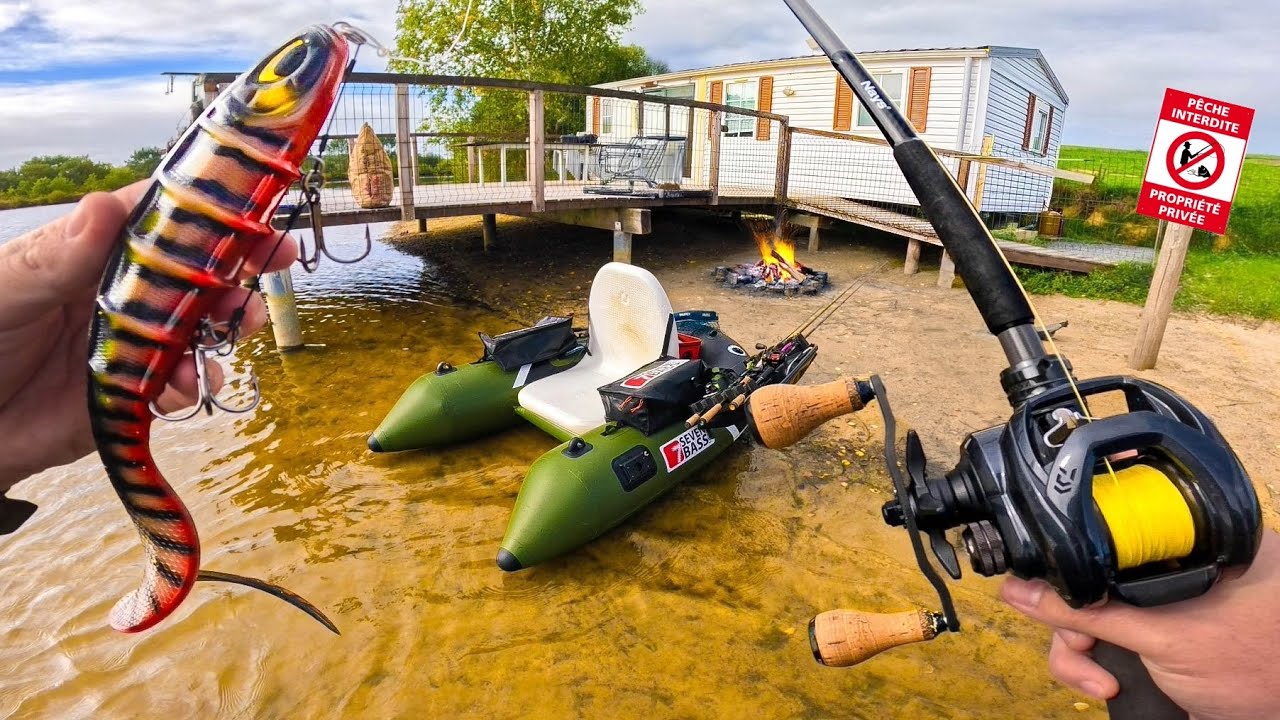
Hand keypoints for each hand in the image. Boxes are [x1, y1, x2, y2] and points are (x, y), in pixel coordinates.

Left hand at [0, 181, 297, 490]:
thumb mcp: (4, 291)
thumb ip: (55, 257)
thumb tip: (105, 205)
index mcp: (89, 256)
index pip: (155, 218)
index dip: (205, 207)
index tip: (249, 201)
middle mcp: (120, 295)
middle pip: (194, 270)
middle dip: (239, 262)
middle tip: (277, 258)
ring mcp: (133, 344)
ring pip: (199, 326)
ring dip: (229, 322)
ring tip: (241, 323)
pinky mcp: (136, 394)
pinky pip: (180, 386)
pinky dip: (194, 384)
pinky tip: (186, 386)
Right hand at [1001, 529, 1279, 719]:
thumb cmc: (1260, 670)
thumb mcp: (1161, 638)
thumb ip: (1088, 614)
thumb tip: (1023, 590)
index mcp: (1183, 545)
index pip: (1104, 539)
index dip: (1070, 567)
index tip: (1051, 595)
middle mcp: (1171, 570)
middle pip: (1089, 584)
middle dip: (1075, 628)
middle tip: (1086, 657)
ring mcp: (1162, 608)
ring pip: (1091, 619)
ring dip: (1081, 656)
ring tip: (1101, 684)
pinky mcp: (1155, 641)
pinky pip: (1105, 644)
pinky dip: (1096, 665)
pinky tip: (1109, 685)